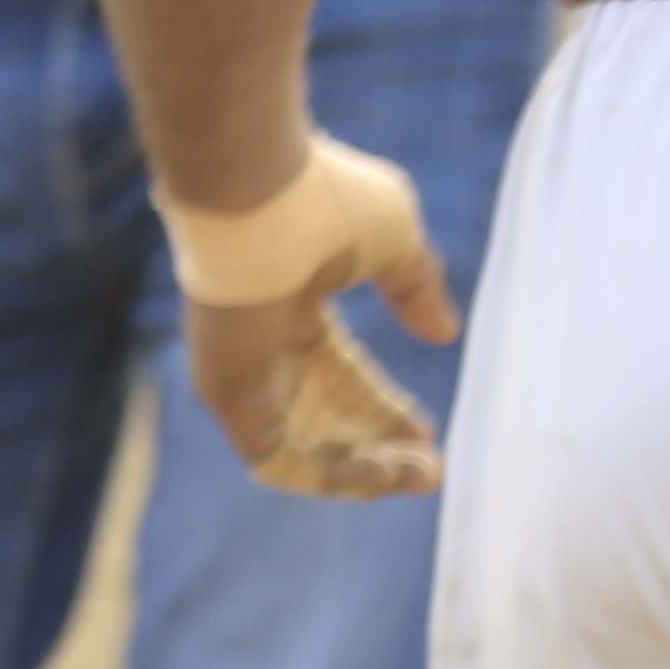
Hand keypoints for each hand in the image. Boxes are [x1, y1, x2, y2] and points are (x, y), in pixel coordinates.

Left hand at [167, 133, 460, 499]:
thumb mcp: (392, 243)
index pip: (337, 374)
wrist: (256, 192)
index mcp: (293, 303)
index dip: (382, 408)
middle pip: (323, 416)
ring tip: (415, 475)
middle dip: (379, 448)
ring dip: (361, 473)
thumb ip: (416, 290)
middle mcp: (262, 341)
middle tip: (428, 469)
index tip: (426, 432)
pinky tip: (381, 471)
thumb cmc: (322, 203)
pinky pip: (273, 457)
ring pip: (299, 445)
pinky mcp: (225, 389)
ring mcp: (240, 367)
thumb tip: (443, 334)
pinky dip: (327, 476)